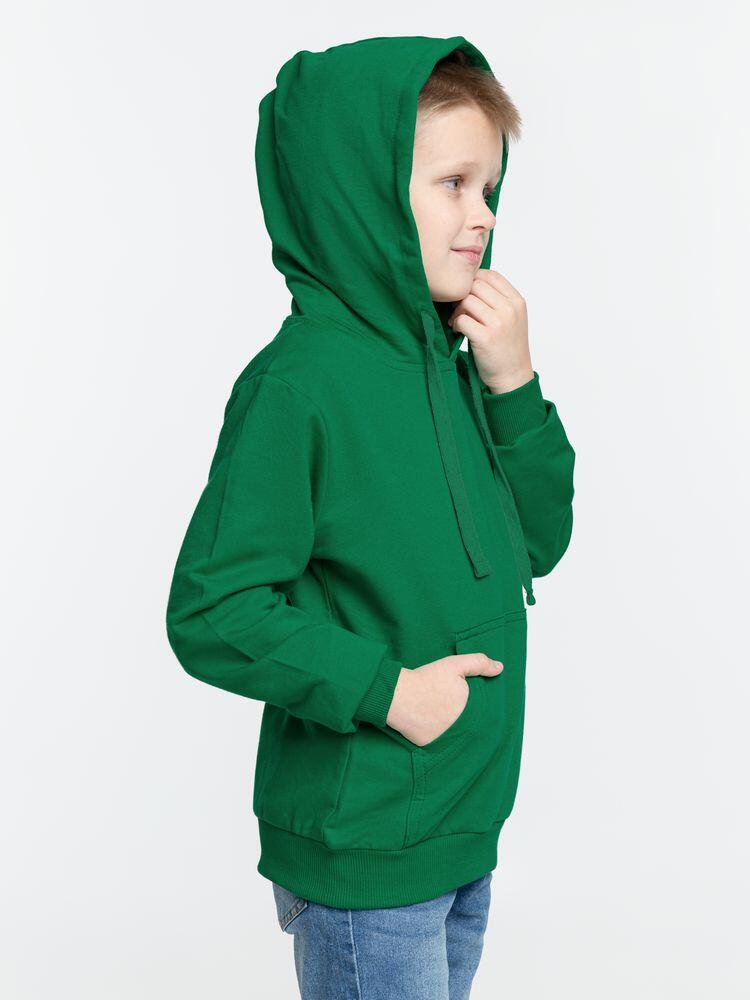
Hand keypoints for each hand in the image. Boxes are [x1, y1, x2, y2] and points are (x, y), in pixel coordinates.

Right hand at [386, 654, 503, 746]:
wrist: (397, 695)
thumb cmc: (426, 679)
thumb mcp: (454, 665)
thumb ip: (479, 664)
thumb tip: (499, 668)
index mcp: (470, 710)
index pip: (479, 711)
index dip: (473, 705)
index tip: (461, 698)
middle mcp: (460, 728)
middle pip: (466, 722)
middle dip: (461, 716)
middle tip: (447, 704)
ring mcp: (444, 738)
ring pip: (452, 732)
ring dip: (449, 726)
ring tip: (439, 713)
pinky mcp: (428, 745)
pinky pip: (435, 740)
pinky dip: (434, 733)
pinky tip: (428, 722)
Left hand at [447, 268, 533, 393]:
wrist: (513, 376)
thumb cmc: (508, 346)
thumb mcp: (512, 318)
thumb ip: (498, 299)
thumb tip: (470, 282)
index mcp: (517, 301)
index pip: (491, 275)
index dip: (473, 281)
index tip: (467, 295)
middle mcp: (510, 309)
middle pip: (476, 285)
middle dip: (462, 296)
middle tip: (459, 310)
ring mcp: (499, 324)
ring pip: (467, 301)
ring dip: (457, 310)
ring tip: (458, 321)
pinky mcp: (485, 338)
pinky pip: (462, 320)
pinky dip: (455, 324)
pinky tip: (458, 331)